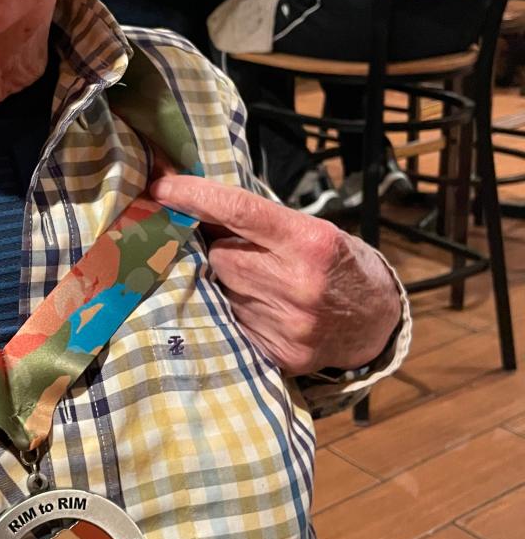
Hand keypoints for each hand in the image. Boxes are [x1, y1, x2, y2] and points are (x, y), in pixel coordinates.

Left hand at [151, 176, 401, 375]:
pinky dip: (231, 309)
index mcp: (310, 242)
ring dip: (223, 280)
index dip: (195, 195)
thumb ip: (260, 222)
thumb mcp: (311, 230)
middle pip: (221, 254)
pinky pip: (231, 321)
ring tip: (253, 279)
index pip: (239, 210)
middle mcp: (297, 284)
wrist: (377, 323)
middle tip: (229, 245)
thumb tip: (196, 203)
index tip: (162, 185)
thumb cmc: (339, 264)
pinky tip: (253, 306)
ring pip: (221, 289)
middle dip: (215, 246)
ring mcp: (287, 323)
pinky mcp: (278, 353)